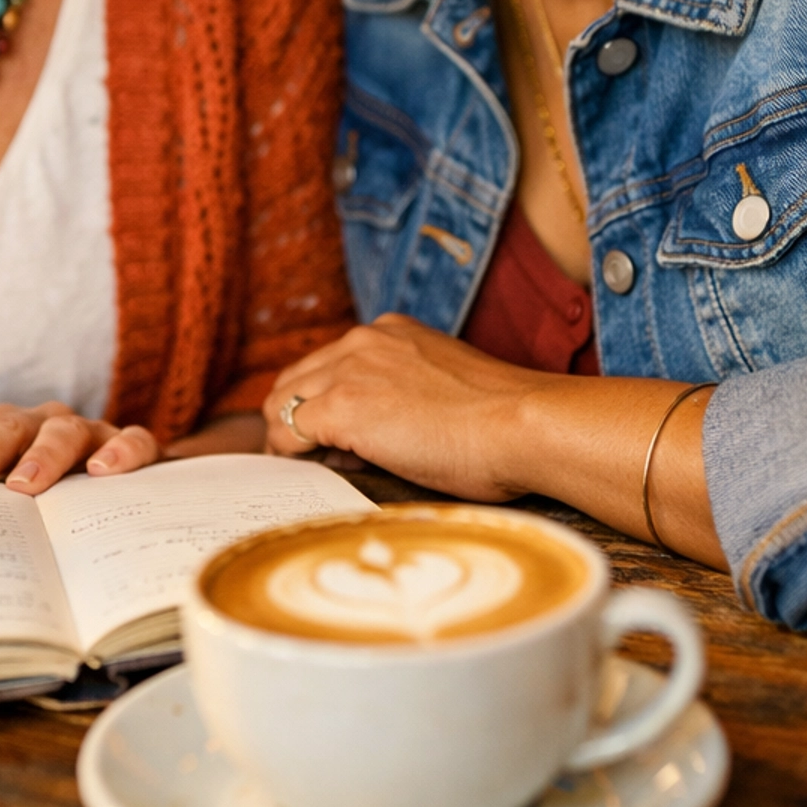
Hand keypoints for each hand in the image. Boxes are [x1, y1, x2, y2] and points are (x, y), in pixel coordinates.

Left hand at [0, 402, 158, 494]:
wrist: (126, 487)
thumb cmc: (53, 498)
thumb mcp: (9, 500)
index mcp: (7, 433)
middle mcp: (43, 425)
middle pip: (9, 429)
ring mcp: (89, 433)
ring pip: (65, 430)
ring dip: (42, 454)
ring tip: (25, 484)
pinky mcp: (132, 447)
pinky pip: (132, 440)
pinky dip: (119, 450)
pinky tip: (103, 470)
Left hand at [264, 315, 539, 501]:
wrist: (524, 425)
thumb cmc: (503, 423)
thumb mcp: (443, 389)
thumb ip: (405, 395)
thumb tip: (375, 434)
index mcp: (391, 332)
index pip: (327, 365)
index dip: (323, 404)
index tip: (335, 438)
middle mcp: (364, 341)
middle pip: (294, 380)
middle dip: (296, 420)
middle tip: (315, 459)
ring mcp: (351, 371)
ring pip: (281, 403)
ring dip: (292, 438)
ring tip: (317, 470)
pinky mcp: (344, 406)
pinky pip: (288, 434)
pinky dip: (293, 457)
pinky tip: (318, 474)